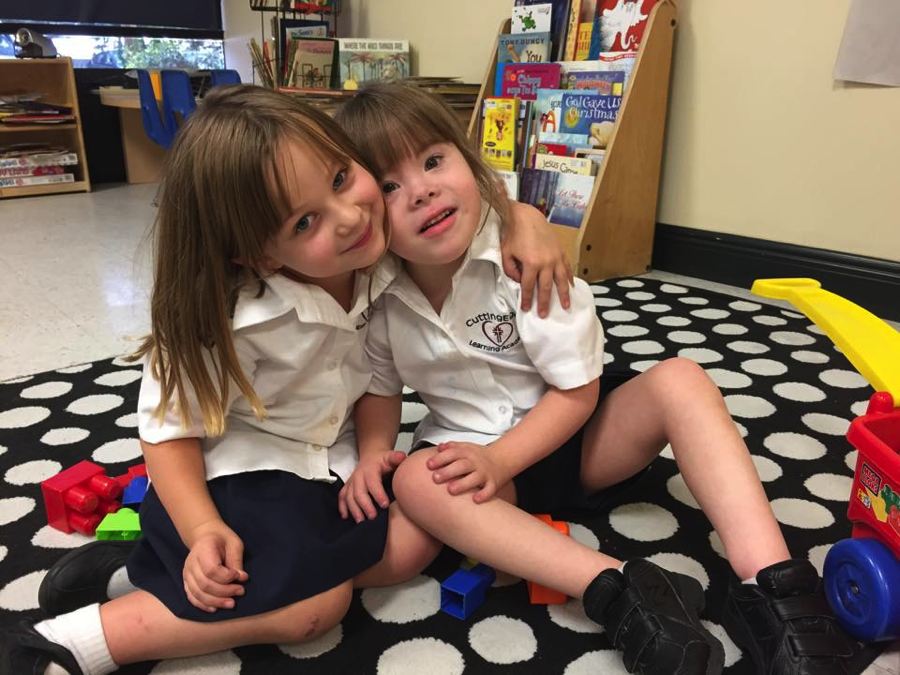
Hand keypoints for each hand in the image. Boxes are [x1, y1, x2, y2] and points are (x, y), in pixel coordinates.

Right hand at [182, 520, 248, 612]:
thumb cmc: (222, 539)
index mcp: (203, 550)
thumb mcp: (234, 543)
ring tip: (231, 603)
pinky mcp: (186, 581)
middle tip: (241, 592)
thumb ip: (236, 561)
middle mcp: (191, 563)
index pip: (212, 570)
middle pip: (205, 584)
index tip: (241, 577)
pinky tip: (215, 609)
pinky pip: (192, 597)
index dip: (227, 577)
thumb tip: (242, 578)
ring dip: (216, 602)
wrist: (204, 536)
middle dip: (224, 592)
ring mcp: (187, 573)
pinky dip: (203, 605)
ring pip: (198, 593)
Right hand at [338, 449, 405, 521]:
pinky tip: (346, 516)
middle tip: (373, 517)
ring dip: (354, 509)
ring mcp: (351, 482)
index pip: (373, 483)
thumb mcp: (390, 457)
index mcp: (370, 470)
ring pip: (349, 497)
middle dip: (365, 506)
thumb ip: (396, 458)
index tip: (385, 505)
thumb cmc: (382, 461)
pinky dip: (342, 507)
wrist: (371, 457)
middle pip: (359, 492)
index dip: (378, 494)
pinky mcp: (347, 487)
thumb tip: (402, 457)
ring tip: (361, 521)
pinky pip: (342, 497)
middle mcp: (358, 476)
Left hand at [427, 442, 511, 503]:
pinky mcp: (493, 483)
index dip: (440, 458)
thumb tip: (439, 448)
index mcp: (467, 453)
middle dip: (448, 471)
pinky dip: (484, 494)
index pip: (453, 453)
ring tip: (451, 490)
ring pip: (474, 478)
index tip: (429, 465)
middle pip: (461, 466)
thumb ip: (453, 447)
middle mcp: (476, 462)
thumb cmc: (479, 456)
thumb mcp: (466, 447)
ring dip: (463, 484)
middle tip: (435, 478)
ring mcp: (485, 473)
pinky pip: (489, 489)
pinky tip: (475, 499)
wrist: (503, 459)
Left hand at [501, 202, 573, 317]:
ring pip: (561, 280)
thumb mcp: (505, 254)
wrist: (526, 216)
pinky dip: (569, 279)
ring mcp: (556, 256)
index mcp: (531, 263)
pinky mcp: (561, 251)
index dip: (526, 299)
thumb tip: (519, 282)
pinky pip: (567, 268)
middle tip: (544, 315)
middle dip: (545, 303)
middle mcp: (546, 262)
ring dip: (563, 294)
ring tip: (565, 306)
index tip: (525, 309)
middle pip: (546, 287)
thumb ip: (511, 271)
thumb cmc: (512, 234)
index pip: (527, 287)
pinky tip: (570, 287)